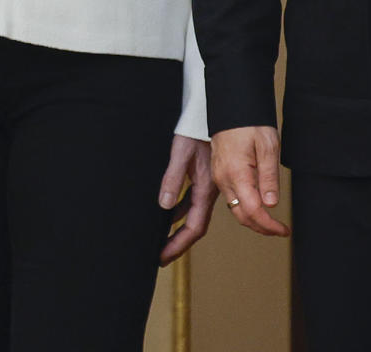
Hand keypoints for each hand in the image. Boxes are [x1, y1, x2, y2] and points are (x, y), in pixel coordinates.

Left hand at [157, 135, 215, 262]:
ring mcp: (208, 184)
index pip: (194, 226)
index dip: (179, 245)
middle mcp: (209, 190)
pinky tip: (170, 214)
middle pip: (196, 226)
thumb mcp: (181, 152)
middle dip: (178, 244)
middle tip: (161, 257)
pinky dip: (181, 213)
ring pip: (195, 215)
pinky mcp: (204, 177)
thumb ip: (173, 178)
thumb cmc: (196, 128)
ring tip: (162, 240)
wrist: (210, 112)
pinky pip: (192, 201)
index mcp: (206, 187)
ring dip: (179, 230)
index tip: (163, 258)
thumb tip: (165, 205)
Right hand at [211, 125, 288, 237]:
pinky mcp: (219, 175)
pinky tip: (257, 207)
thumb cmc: (249, 122)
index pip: (253, 210)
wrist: (232, 107)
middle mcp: (224, 180)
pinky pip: (232, 199)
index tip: (283, 230)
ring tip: (271, 223)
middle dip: (261, 228)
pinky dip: (245, 209)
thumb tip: (271, 204)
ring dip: (253, 220)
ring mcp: (219, 178)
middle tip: (280, 231)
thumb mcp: (268, 146)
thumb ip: (269, 176)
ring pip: (235, 210)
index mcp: (236, 174)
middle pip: (242, 216)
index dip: (269, 225)